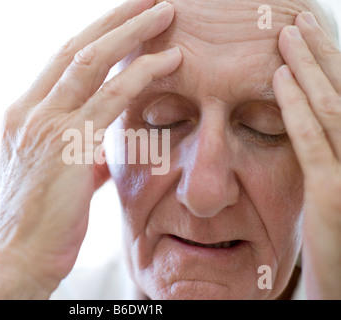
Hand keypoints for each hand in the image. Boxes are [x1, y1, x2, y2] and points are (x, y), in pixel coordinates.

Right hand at [0, 0, 181, 298]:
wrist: (16, 257)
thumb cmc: (39, 220)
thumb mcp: (58, 177)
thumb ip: (82, 156)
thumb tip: (104, 152)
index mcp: (24, 114)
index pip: (62, 60)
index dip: (98, 35)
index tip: (127, 20)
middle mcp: (28, 110)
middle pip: (76, 47)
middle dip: (116, 18)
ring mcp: (43, 124)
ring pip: (91, 62)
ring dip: (132, 33)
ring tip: (165, 12)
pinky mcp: (65, 146)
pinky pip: (109, 99)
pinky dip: (141, 76)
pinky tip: (170, 62)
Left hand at [273, 12, 340, 298]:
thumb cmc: (334, 236)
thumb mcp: (330, 183)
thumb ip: (320, 148)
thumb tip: (301, 113)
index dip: (328, 59)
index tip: (306, 32)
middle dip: (320, 50)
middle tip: (298, 18)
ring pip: (330, 105)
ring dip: (307, 65)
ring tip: (287, 33)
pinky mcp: (332, 192)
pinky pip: (312, 140)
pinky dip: (295, 106)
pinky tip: (277, 79)